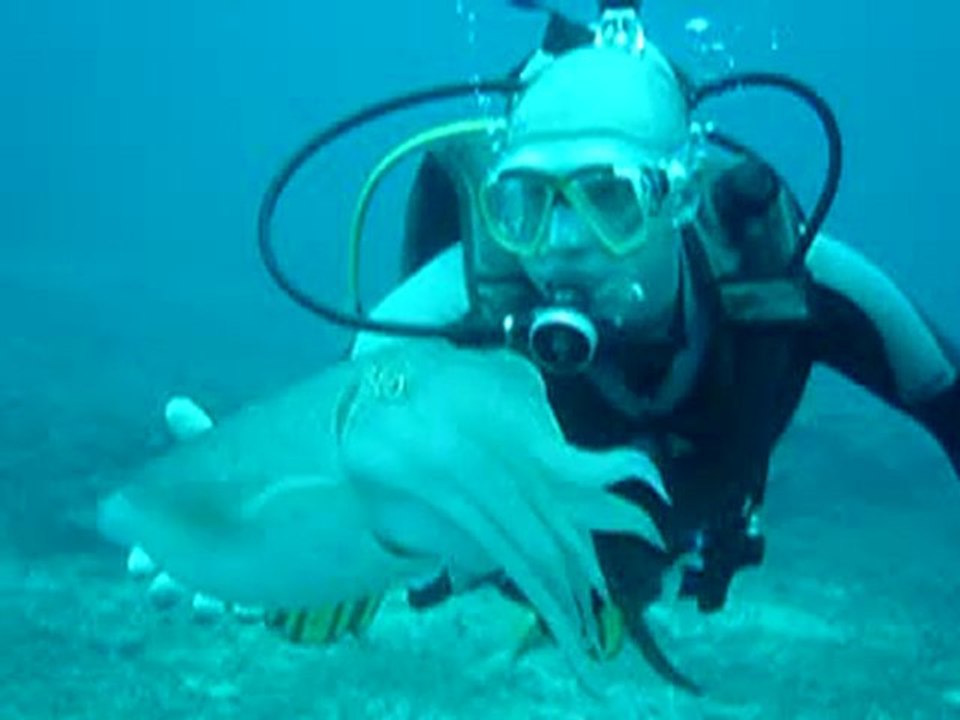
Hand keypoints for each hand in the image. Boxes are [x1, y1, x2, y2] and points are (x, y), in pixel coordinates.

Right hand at [122, 395, 262, 623]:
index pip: (154, 542)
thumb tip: (175, 403)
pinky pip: (254, 607)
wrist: (325, 503)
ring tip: (207, 606)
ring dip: (202, 604)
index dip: (145, 555)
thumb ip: (202, 436)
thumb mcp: (233, 453)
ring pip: (209, 600)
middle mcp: (209, 551)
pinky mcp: (270, 588)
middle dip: (166, 585)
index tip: (141, 562)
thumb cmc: (264, 472)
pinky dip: (247, 608)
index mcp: (190, 520)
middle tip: (165, 590)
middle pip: (175, 578)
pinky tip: (250, 606)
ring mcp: (239, 572)